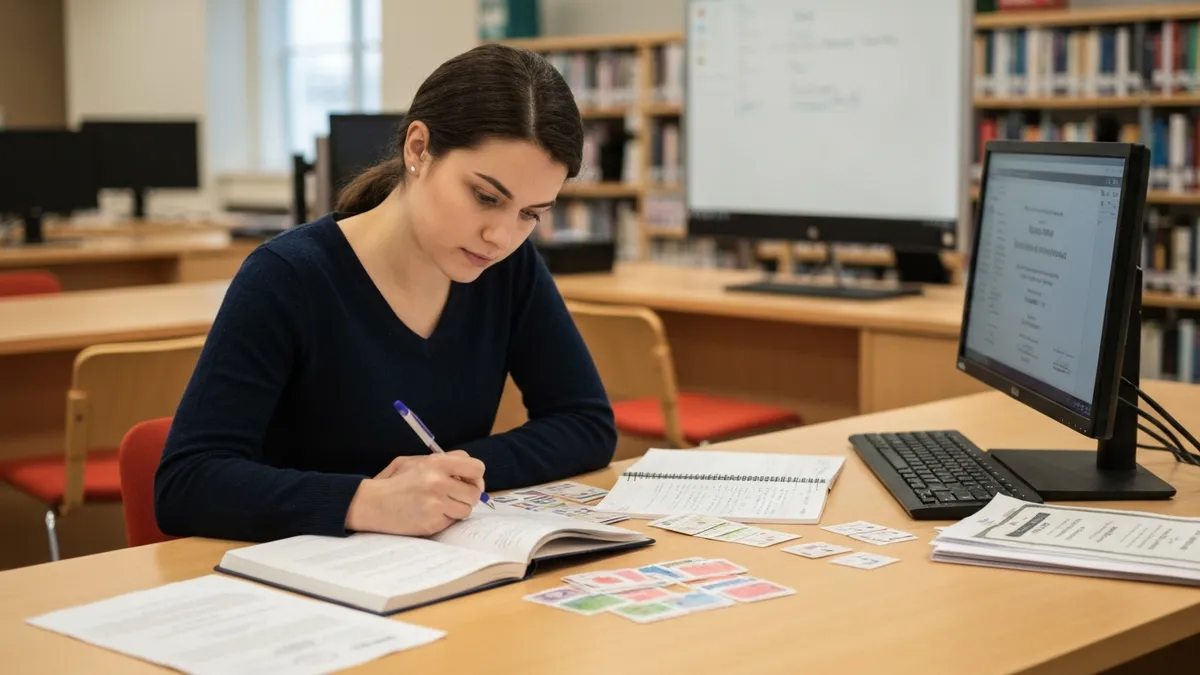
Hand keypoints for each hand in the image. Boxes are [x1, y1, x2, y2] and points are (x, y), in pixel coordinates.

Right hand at [346, 451, 485, 536]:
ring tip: (440, 505)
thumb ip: (443, 463)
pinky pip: (451, 522)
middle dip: (468, 495)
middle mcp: (439, 482)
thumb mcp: (415, 462)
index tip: (467, 480)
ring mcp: (437, 504)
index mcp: (437, 463)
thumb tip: (468, 474)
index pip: (476, 467)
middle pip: (475, 492)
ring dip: (457, 509)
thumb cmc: (393, 482)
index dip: (474, 475)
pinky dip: (444, 519)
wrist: (372, 503)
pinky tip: (429, 514)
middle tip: (456, 496)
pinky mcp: (432, 522)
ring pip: (466, 509)